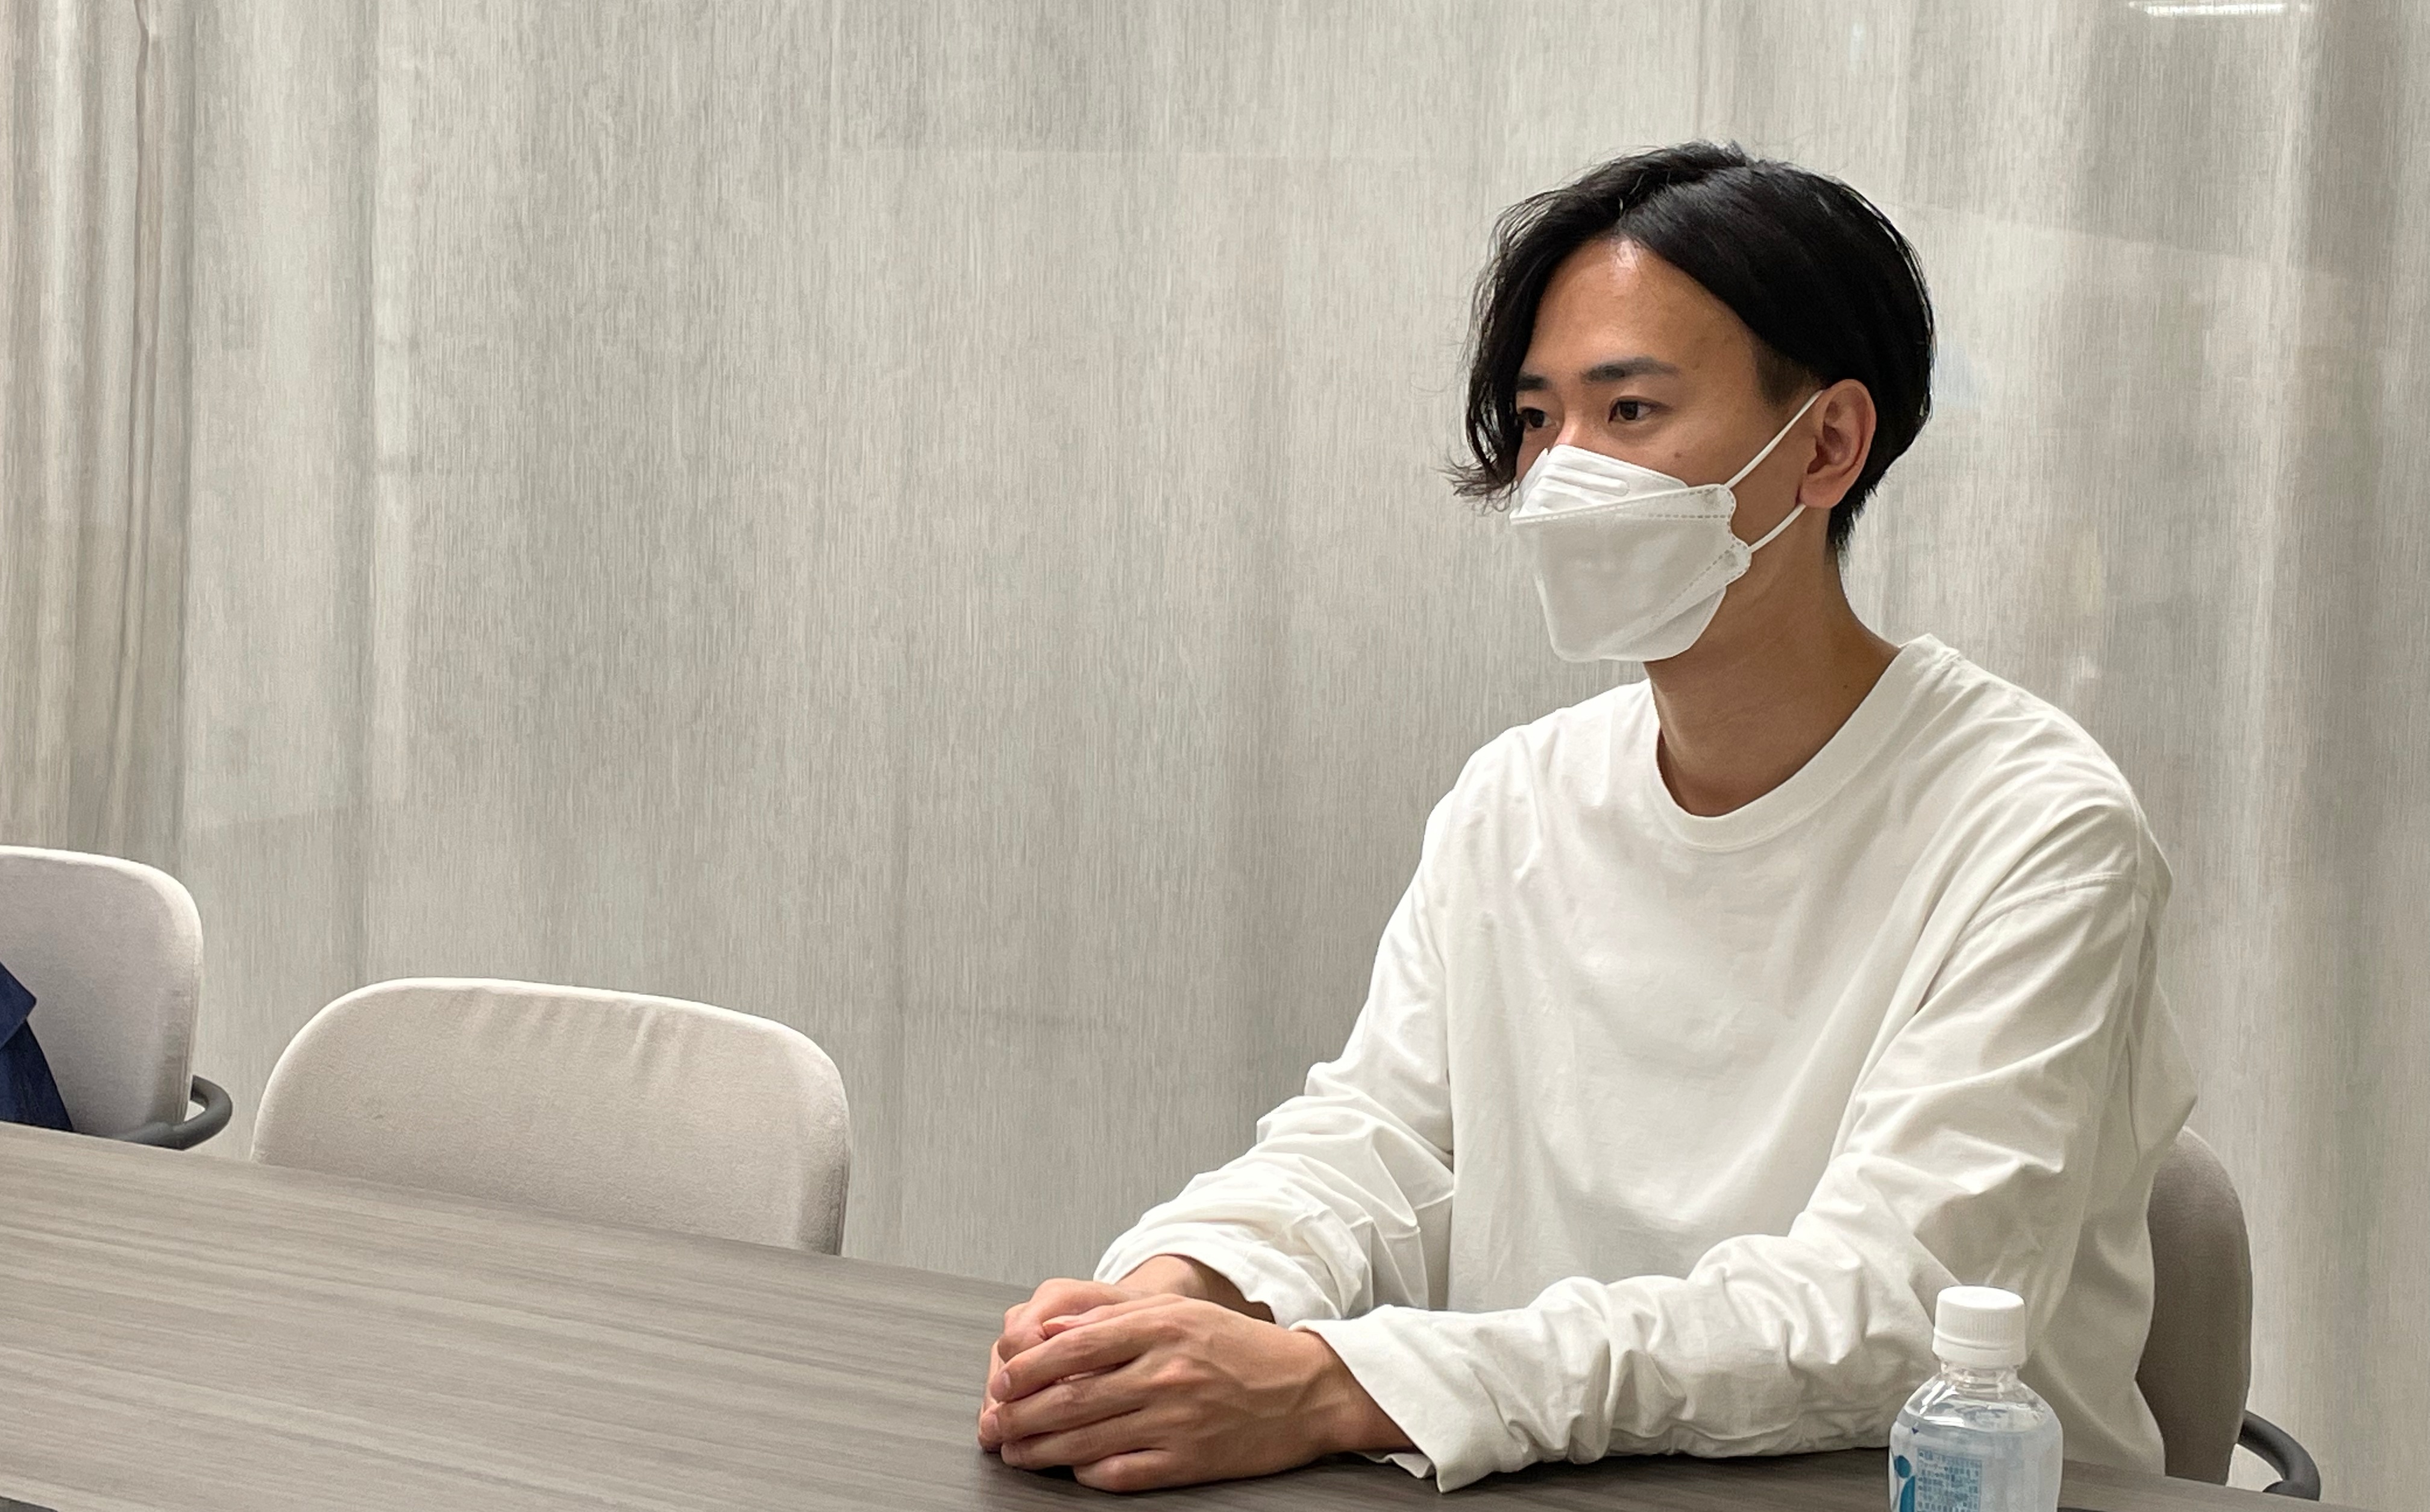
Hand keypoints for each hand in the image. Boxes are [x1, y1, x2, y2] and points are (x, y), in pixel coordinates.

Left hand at [980, 1293, 1402, 1491]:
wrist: (1306, 1390)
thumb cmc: (1238, 1348)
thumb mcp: (1179, 1312)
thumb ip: (1113, 1316)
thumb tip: (1050, 1326)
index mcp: (1160, 1326)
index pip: (1074, 1346)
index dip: (1028, 1367)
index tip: (1001, 1380)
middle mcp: (1165, 1372)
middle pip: (1072, 1397)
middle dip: (1022, 1414)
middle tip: (995, 1422)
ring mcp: (1177, 1420)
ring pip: (1088, 1439)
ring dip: (1041, 1449)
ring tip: (1016, 1451)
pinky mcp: (1189, 1460)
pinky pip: (1123, 1472)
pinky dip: (1088, 1473)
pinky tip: (1070, 1471)